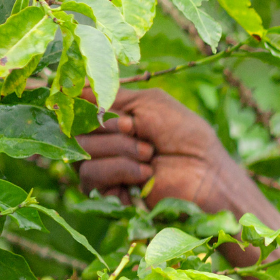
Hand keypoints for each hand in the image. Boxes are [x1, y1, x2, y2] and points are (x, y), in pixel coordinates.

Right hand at [76, 89, 279, 223]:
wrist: (206, 174)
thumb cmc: (185, 135)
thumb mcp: (150, 103)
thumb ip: (111, 95)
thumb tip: (73, 87)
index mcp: (112, 118)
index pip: (77, 107)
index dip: (90, 107)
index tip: (121, 112)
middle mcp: (103, 141)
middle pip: (75, 129)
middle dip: (111, 130)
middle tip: (142, 136)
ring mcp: (104, 168)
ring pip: (82, 152)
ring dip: (120, 151)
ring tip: (149, 157)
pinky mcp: (107, 193)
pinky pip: (89, 176)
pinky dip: (119, 171)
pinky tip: (145, 176)